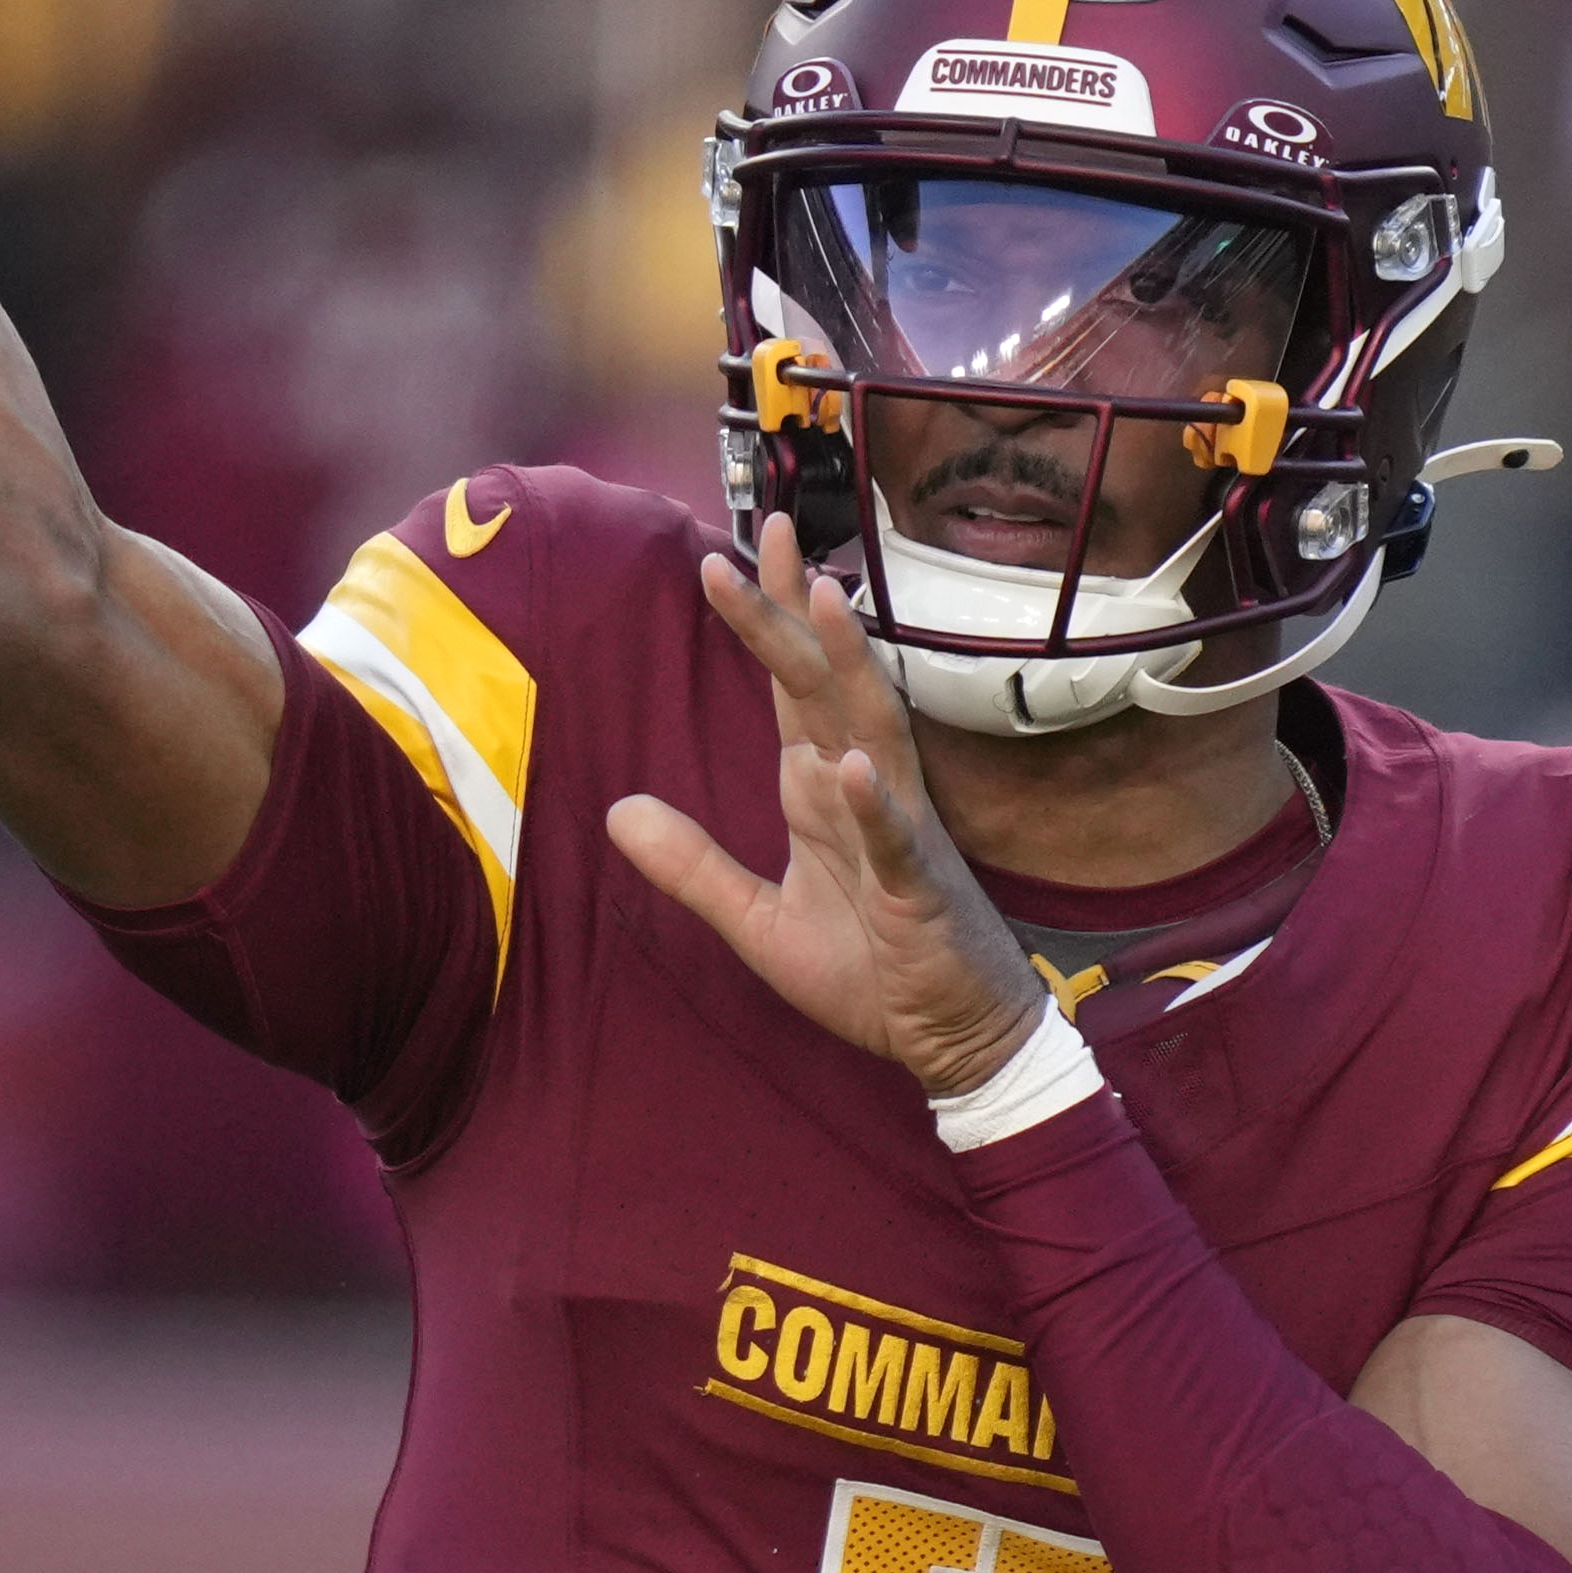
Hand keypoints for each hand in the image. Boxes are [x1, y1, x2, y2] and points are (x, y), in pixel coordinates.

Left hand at [607, 516, 1047, 1101]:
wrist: (956, 1041)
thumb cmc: (872, 972)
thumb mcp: (758, 922)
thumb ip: (691, 867)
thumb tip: (616, 811)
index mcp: (821, 789)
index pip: (792, 684)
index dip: (767, 617)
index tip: (732, 550)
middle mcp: (864, 789)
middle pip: (825, 682)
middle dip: (793, 610)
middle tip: (766, 531)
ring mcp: (899, 833)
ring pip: (873, 731)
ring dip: (851, 666)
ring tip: (825, 598)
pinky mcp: (921, 891)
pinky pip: (897, 840)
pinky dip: (877, 805)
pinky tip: (855, 770)